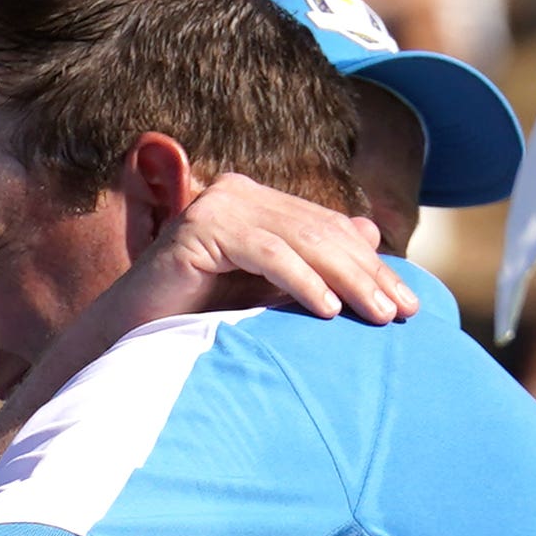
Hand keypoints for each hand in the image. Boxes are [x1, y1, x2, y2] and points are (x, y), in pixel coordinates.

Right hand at [109, 174, 417, 331]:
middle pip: (320, 233)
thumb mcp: (269, 293)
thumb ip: (314, 263)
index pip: (329, 231)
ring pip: (300, 241)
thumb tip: (370, 229)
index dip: (372, 266)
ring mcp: (217, 205)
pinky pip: (266, 253)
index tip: (410, 306)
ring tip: (377, 317)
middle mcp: (237, 193)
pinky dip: (301, 282)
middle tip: (404, 314)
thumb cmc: (195, 324)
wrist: (126, 342)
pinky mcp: (200, 227)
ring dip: (346, 281)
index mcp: (255, 202)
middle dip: (368, 275)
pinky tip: (327, 312)